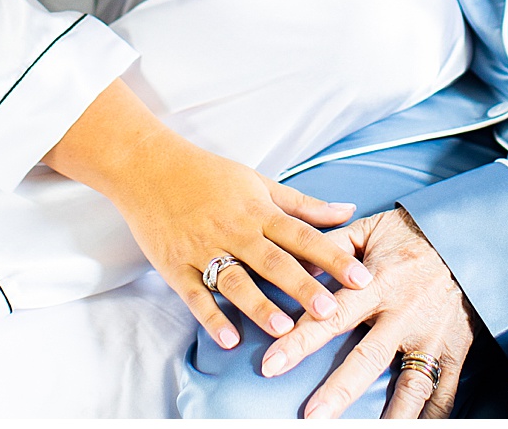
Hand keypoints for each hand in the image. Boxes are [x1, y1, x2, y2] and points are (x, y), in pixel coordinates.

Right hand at [43, 81, 371, 350]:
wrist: (147, 167)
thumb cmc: (207, 174)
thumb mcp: (258, 181)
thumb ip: (303, 204)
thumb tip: (348, 210)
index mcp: (256, 209)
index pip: (301, 235)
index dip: (332, 256)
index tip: (360, 277)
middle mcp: (233, 230)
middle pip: (273, 261)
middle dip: (302, 287)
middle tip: (331, 311)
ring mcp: (202, 249)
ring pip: (235, 281)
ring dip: (259, 306)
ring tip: (284, 330)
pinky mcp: (175, 265)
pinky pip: (195, 295)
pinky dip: (211, 317)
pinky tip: (230, 339)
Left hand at [259, 208, 475, 419]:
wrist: (468, 237)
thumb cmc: (412, 234)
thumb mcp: (369, 230)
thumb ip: (330, 247)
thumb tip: (293, 264)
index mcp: (379, 282)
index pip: (332, 315)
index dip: (300, 340)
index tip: (272, 363)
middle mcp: (404, 313)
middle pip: (366, 359)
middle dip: (337, 391)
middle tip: (311, 417)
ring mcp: (430, 336)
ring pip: (409, 384)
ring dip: (389, 416)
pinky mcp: (454, 350)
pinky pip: (443, 392)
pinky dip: (431, 417)